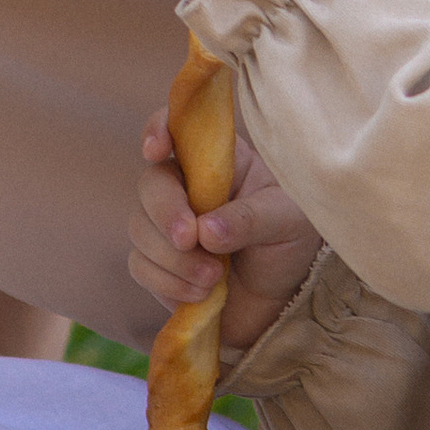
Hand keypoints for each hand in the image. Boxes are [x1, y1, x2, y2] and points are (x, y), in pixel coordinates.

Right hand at [129, 111, 321, 355]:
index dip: (158, 129)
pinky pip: (141, 266)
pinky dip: (168, 282)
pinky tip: (202, 293)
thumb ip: (251, 219)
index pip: (178, 129)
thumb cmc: (289, 243)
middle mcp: (187, 187)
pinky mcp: (157, 264)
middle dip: (166, 212)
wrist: (283, 300)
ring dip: (173, 258)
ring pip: (140, 228)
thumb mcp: (286, 222)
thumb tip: (206, 230)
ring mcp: (167, 226)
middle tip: (190, 238)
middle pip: (151, 184)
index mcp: (219, 160)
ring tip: (214, 278)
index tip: (156, 149)